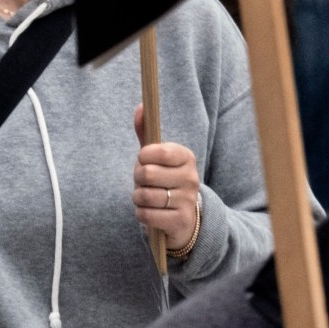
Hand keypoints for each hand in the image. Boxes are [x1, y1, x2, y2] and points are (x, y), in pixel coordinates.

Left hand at [132, 106, 201, 256]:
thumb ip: (146, 132)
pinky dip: (141, 214)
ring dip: (138, 198)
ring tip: (148, 198)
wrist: (185, 218)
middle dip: (137, 180)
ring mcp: (187, 200)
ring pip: (144, 196)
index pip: (157, 151)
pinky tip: (150, 213)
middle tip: (146, 183)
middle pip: (146, 174)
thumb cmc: (165, 180)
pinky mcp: (180, 221)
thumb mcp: (157, 157)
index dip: (143, 157)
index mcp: (186, 157)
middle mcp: (191, 177)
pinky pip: (146, 215)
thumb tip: (141, 106)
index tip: (145, 161)